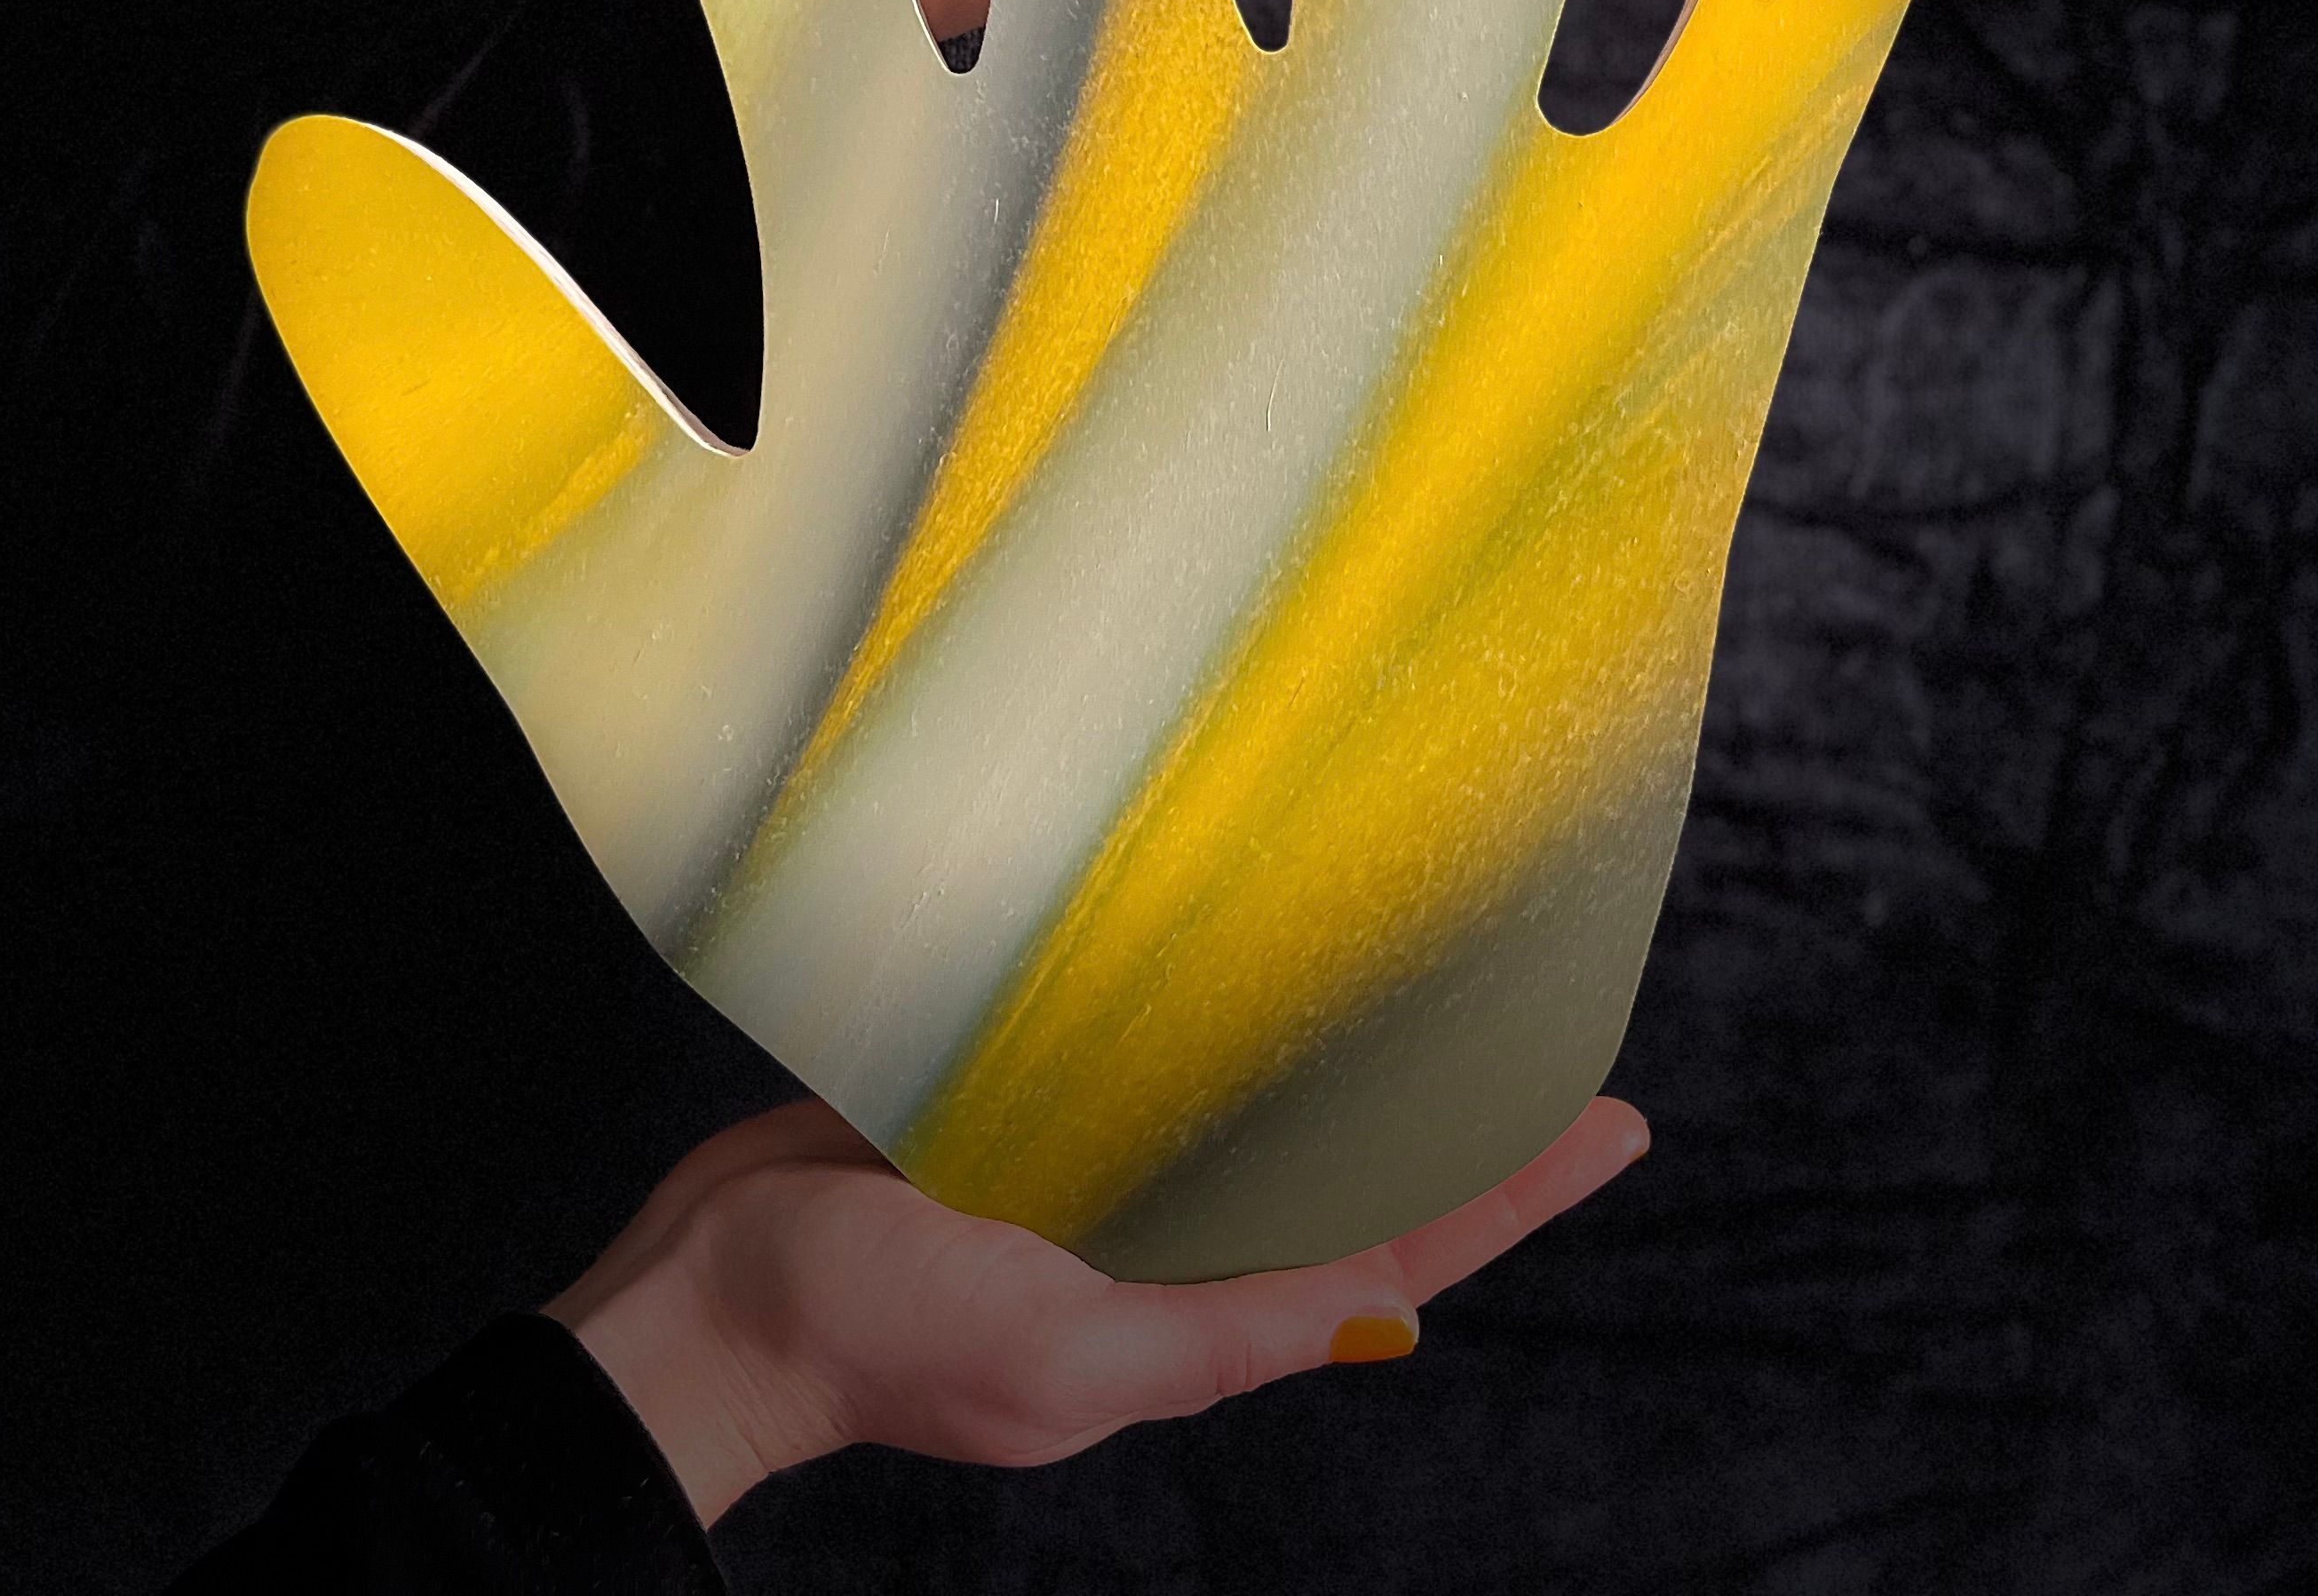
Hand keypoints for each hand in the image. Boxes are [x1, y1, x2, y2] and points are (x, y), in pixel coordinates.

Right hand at [546, 1092, 1651, 1523]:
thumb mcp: (1063, 1353)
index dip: (1507, 1189)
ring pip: (1253, 1118)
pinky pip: (1148, 1070)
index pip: (1391, 1249)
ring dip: (1342, 1061)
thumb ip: (1220, 1332)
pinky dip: (1216, 1027)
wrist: (705, 1296)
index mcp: (1190, 1321)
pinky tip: (1260, 964)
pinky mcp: (1020, 1116)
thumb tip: (1386, 1318)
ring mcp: (1091, 1184)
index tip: (1612, 1121)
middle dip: (1448, 1114)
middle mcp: (1160, 1251)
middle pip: (1341, 1178)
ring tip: (1447, 986)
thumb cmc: (866, 1329)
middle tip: (1554, 1026)